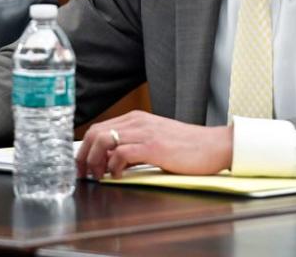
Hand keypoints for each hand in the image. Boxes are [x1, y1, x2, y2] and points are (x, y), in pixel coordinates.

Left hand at [75, 110, 231, 178]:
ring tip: (99, 176)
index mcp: (137, 119)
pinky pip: (121, 153)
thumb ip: (134, 147)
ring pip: (104, 140)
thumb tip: (111, 162)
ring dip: (95, 161)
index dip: (84, 148)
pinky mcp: (153, 146)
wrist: (214, 145)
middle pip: (95, 132)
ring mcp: (145, 132)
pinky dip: (113, 166)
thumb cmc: (188, 147)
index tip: (81, 165)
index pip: (99, 128)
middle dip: (83, 155)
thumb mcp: (156, 141)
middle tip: (84, 174)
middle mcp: (137, 122)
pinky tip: (118, 176)